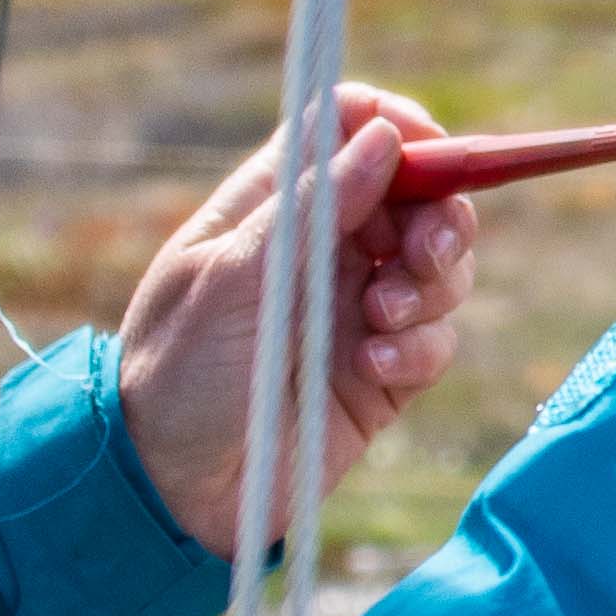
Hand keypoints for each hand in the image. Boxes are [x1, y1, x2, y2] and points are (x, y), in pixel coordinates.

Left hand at [114, 85, 477, 555]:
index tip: (425, 153)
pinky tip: (371, 367)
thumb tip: (385, 134)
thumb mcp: (235, 278)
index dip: (398, 125)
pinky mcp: (384, 372)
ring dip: (429, 286)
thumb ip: (314, 205)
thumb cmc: (179, 371)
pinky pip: (435, 338)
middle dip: (438, 217)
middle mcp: (326, 246)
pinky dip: (417, 347)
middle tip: (420, 257)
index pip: (350, 125)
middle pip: (420, 193)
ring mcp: (359, 307)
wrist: (174, 490)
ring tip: (379, 323)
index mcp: (277, 202)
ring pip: (441, 265)